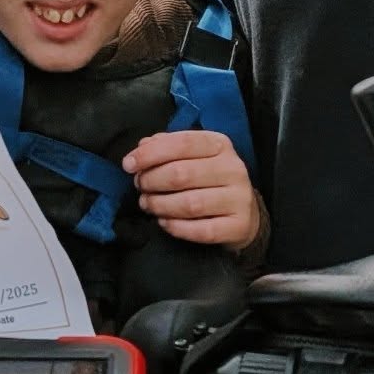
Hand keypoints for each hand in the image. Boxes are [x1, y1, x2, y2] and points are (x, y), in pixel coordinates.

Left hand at [121, 130, 266, 250]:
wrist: (245, 214)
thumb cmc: (210, 180)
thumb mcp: (193, 156)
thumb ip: (167, 147)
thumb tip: (142, 146)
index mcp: (220, 145)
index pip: (182, 143)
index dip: (150, 154)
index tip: (129, 164)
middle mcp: (233, 169)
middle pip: (182, 174)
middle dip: (152, 181)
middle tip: (141, 187)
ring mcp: (238, 198)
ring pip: (190, 204)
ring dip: (160, 205)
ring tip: (148, 204)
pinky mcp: (238, 226)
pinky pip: (201, 230)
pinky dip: (176, 227)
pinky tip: (164, 222)